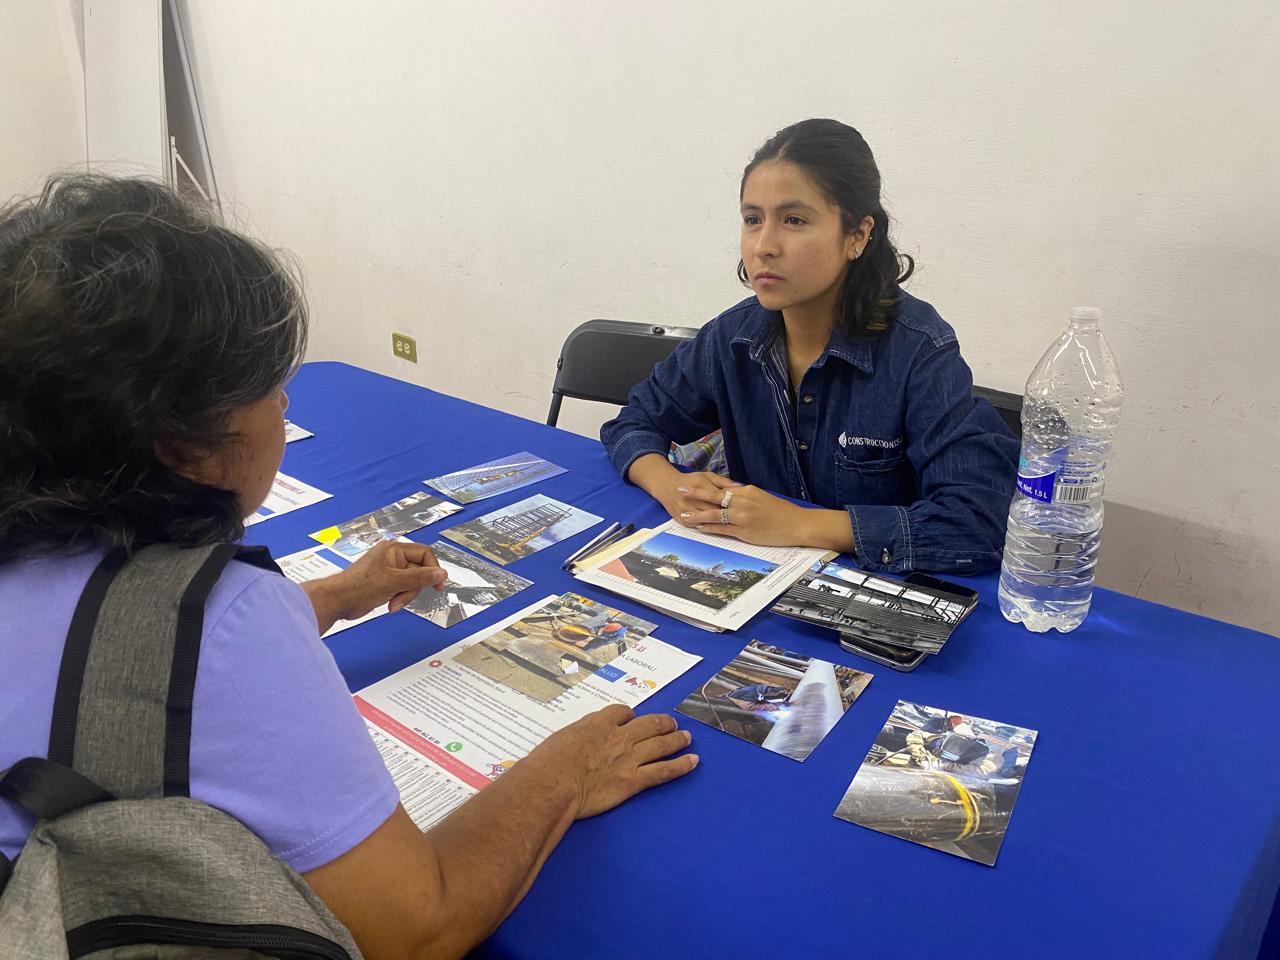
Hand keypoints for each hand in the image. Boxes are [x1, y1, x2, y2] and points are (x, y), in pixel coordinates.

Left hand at [333, 539, 448, 618]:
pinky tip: (391, 603)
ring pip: (412, 583)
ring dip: (406, 595)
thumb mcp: (393, 582)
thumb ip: (419, 578)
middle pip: (419, 571)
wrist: (338, 601)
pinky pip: (403, 590)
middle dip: (413, 587)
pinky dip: (400, 598)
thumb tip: (440, 574)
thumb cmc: (356, 586)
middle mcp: (393, 558)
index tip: (437, 584)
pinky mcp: (387, 584)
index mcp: (393, 550)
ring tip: (394, 602)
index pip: (424, 554)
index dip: (433, 569)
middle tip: (404, 595)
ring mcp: (390, 571)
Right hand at [525, 705, 697, 818]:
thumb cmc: (546, 765)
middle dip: (662, 723)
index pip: (622, 712)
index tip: (633, 719)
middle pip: (648, 724)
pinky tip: (692, 762)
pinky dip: (681, 766)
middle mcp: (618, 736)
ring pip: (660, 743)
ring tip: (687, 737)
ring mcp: (628, 757)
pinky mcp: (633, 780)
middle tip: (671, 723)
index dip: (631, 716)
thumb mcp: (559, 740)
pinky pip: (663, 770)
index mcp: (597, 724)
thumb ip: (574, 739)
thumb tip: (574, 745)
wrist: (551, 784)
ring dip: (676, 739)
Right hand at [662, 471, 742, 523]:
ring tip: (732, 527)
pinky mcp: (681, 520)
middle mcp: (692, 500)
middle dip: (727, 516)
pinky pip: (697, 527)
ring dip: (718, 525)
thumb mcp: (707, 476)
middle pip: (713, 511)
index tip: (744, 508)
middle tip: (741, 520)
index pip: (719, 498)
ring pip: (705, 521)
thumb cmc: (691, 480)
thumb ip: (724, 482)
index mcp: (700, 486)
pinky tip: (718, 530)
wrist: (667, 486)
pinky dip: (708, 529)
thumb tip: (740, 487)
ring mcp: (686, 512)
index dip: (732, 503)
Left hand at [679, 483, 806, 546]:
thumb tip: (733, 493)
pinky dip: (710, 527)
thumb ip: (746, 495)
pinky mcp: (744, 531)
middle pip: (714, 496)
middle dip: (695, 493)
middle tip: (680, 490)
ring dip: (697, 514)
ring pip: (715, 513)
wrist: (797, 524)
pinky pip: (722, 528)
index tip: (692, 483)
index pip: (722, 488)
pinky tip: (700, 527)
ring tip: (684, 514)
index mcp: (747, 491)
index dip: (705, 487)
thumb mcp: (762, 497)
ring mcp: (742, 516)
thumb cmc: (781, 511)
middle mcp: (742, 501)